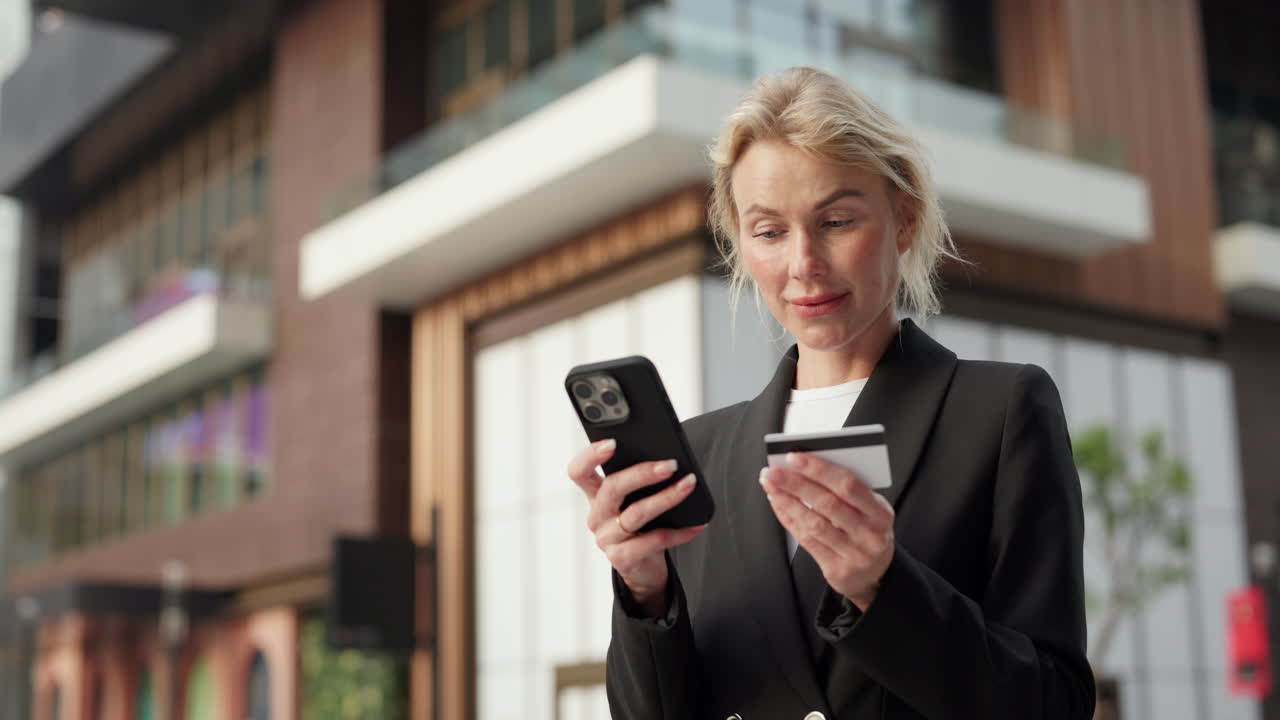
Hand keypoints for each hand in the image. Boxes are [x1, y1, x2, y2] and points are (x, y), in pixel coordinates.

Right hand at [567, 439, 706, 615]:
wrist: (643, 569)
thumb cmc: (641, 527)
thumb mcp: (634, 501)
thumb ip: (639, 482)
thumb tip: (667, 458)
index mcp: (595, 495)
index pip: (579, 472)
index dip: (590, 456)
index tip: (613, 443)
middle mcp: (597, 516)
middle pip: (612, 488)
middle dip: (642, 473)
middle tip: (670, 464)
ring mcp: (608, 539)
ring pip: (636, 513)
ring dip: (666, 497)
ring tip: (689, 485)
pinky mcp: (623, 558)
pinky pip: (654, 540)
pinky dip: (679, 532)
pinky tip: (697, 524)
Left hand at [759, 452, 894, 610]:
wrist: (876, 573)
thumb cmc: (866, 528)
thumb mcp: (869, 508)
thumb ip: (845, 489)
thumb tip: (804, 465)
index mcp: (881, 513)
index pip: (849, 485)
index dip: (820, 469)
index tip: (794, 457)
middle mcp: (871, 535)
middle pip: (828, 504)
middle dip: (796, 484)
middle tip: (773, 471)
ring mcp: (855, 555)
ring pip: (814, 524)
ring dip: (787, 502)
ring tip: (771, 486)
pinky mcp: (838, 570)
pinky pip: (807, 541)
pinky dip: (789, 519)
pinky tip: (778, 504)